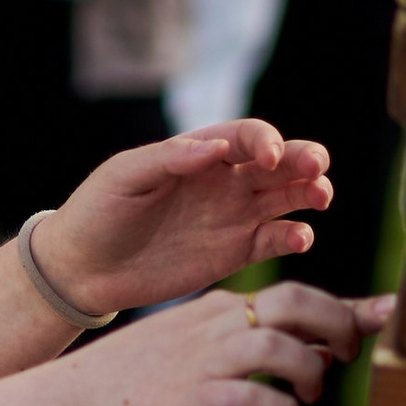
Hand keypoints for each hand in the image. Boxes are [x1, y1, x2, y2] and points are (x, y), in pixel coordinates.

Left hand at [41, 119, 333, 318]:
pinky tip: (300, 237)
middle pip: (279, 163)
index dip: (264, 141)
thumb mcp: (124, 176)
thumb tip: (215, 148)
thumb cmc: (98, 212)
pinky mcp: (235, 253)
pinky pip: (274, 240)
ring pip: (286, 198)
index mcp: (200, 153)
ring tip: (321, 197)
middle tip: (318, 167)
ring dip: (310, 193)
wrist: (83, 268)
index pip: (246, 137)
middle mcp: (225, 181)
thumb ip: (169, 158)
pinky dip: (294, 236)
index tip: (268, 156)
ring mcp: (234, 216)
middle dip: (304, 159)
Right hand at [66, 279, 390, 405]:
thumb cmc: (124, 385)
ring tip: (310, 397)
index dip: (349, 304)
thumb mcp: (182, 351)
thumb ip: (233, 346)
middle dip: (340, 326)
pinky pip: (261, 400)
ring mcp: (206, 360)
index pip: (294, 293)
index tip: (389, 310)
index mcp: (215, 309)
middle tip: (346, 356)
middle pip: (300, 302)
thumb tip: (288, 356)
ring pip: (285, 347)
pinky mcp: (197, 400)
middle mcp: (216, 325)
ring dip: (312, 374)